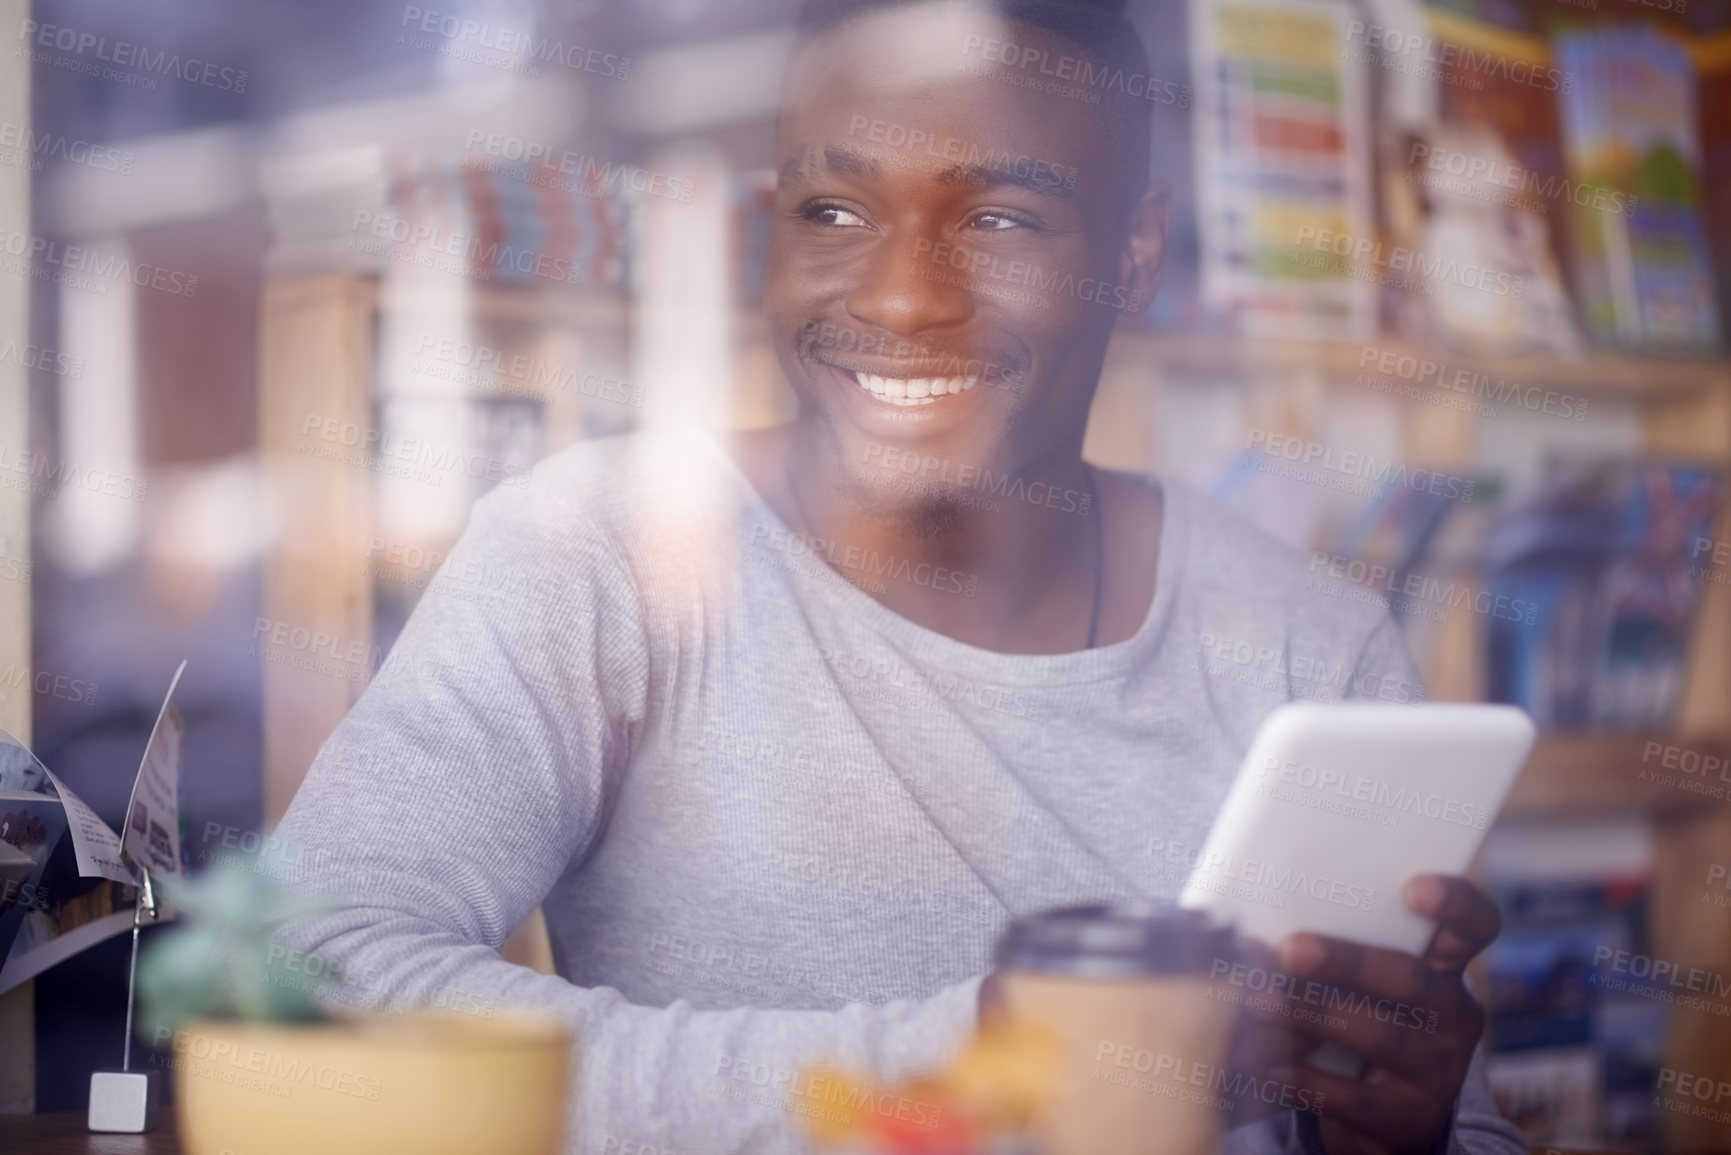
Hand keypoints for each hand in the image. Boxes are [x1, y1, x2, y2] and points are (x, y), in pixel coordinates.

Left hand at [1247, 875, 1499, 1154]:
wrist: (1380, 1118)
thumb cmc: (1358, 1022)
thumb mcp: (1362, 984)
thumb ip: (1334, 948)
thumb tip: (1259, 927)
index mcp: (1443, 967)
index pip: (1473, 926)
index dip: (1454, 903)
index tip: (1413, 889)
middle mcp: (1452, 1015)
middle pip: (1411, 979)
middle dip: (1348, 962)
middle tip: (1292, 950)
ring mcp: (1438, 1069)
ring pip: (1380, 1035)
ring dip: (1313, 1014)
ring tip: (1259, 1001)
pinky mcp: (1408, 1116)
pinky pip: (1352, 1095)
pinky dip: (1303, 1078)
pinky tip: (1266, 1064)